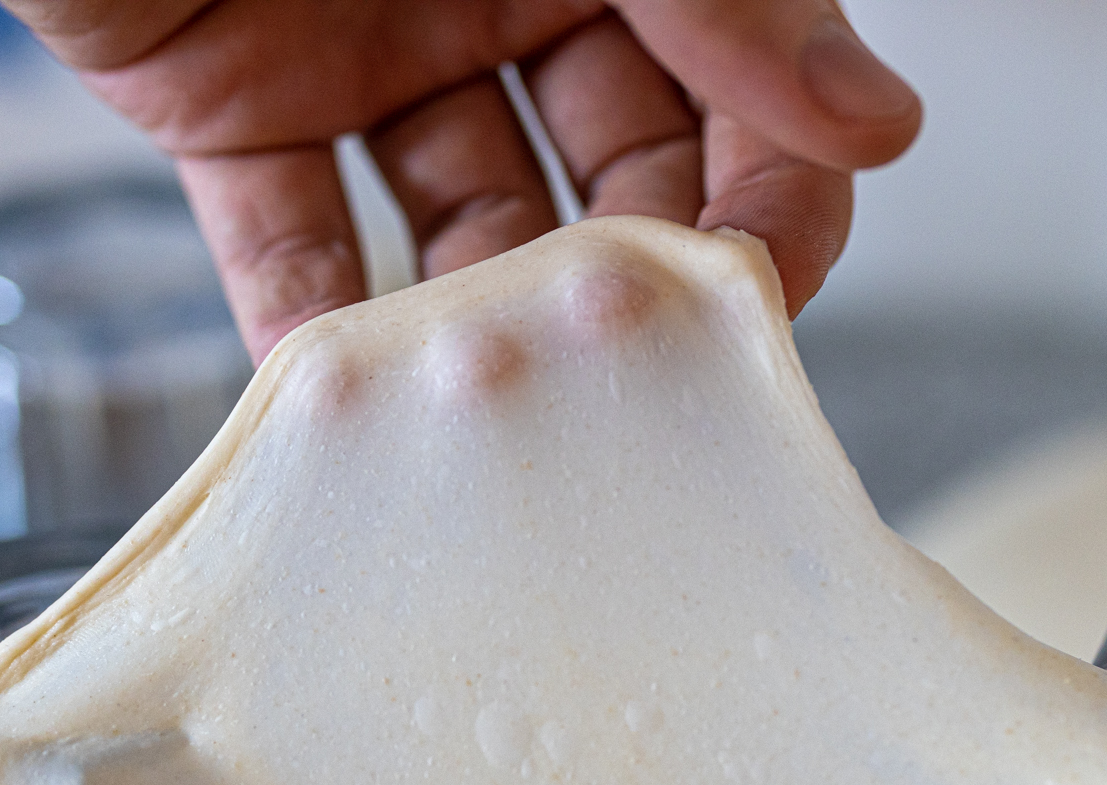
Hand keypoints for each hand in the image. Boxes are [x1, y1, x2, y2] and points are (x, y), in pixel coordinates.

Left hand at [0, 0, 922, 360]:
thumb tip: (878, 120)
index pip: (741, 80)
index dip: (775, 189)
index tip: (769, 299)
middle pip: (618, 173)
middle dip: (639, 278)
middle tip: (643, 373)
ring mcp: (367, 49)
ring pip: (465, 228)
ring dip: (495, 323)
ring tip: (510, 403)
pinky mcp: (229, 104)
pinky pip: (289, 240)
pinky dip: (315, 331)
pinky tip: (354, 413)